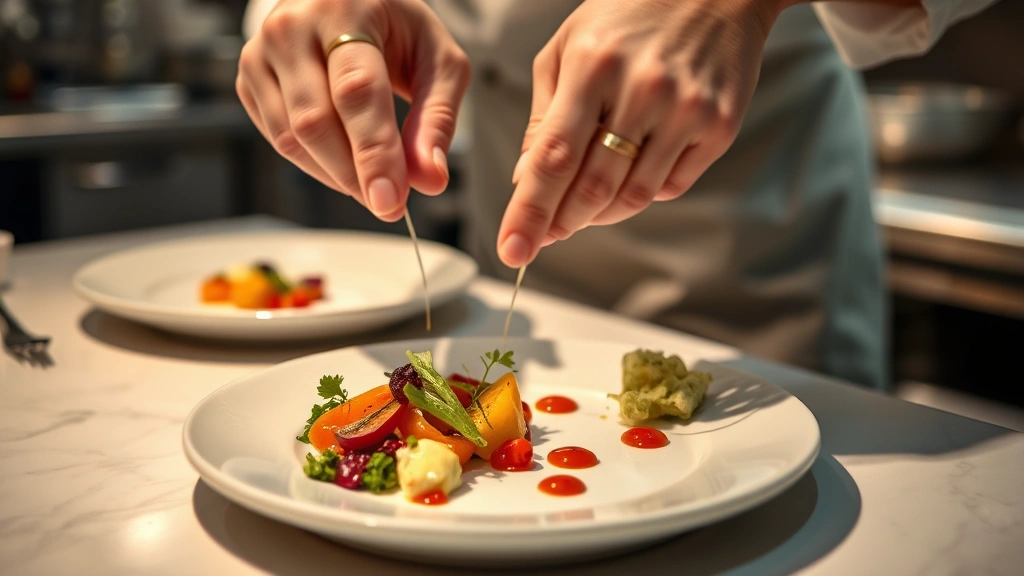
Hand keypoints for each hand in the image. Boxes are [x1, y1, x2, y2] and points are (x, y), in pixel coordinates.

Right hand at [237, 0, 470, 220]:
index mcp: (346, 9)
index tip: (389, 201)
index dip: (373, 152)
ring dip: (335, 176)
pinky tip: (343, 162)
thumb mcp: (439, 62)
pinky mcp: (249, 77)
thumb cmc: (397, 30)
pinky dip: (314, 165)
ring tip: (372, 182)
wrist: (349, 0)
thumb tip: (430, 179)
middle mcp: (293, 26)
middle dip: (354, 175)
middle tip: (388, 203)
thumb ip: (437, 119)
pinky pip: (277, 139)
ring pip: (291, 138)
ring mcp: (262, 51)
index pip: (356, 92)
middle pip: (315, 121)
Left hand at [498, 0, 780, 266]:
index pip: (553, 157)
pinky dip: (642, 194)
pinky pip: (671, 186)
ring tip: (582, 209)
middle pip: (593, 186)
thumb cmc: (628, 16)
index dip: (530, 211)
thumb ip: (544, 116)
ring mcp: (685, 110)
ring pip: (633, 195)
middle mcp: (642, 89)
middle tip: (544, 237)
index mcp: (592, 66)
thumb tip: (526, 180)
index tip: (512, 250)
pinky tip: (630, 176)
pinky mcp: (718, 126)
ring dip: (600, 215)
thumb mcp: (568, 49)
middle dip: (561, 223)